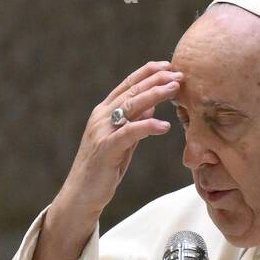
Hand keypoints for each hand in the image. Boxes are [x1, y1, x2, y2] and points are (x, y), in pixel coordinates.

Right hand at [57, 60, 182, 218]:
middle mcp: (101, 117)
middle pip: (132, 91)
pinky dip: (148, 126)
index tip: (168, 65)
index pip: (128, 84)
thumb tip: (152, 105)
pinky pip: (130, 132)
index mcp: (104, 112)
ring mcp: (101, 131)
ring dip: (155, 94)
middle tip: (179, 74)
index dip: (148, 72)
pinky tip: (165, 125)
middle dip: (156, 80)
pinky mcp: (106, 148)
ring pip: (131, 106)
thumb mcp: (122, 143)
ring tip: (175, 89)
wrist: (81, 195)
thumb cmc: (102, 170)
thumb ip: (134, 123)